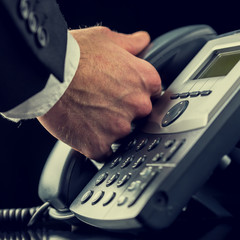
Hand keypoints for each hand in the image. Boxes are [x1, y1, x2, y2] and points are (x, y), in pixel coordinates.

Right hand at [37, 26, 160, 160]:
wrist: (45, 75)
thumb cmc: (74, 55)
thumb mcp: (106, 38)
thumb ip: (130, 43)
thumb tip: (142, 41)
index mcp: (144, 79)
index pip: (152, 93)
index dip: (137, 94)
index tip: (125, 95)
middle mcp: (138, 105)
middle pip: (139, 116)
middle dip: (124, 112)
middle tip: (103, 104)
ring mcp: (119, 127)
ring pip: (121, 134)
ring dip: (108, 129)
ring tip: (89, 115)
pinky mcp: (98, 144)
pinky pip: (104, 152)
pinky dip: (95, 145)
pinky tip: (85, 133)